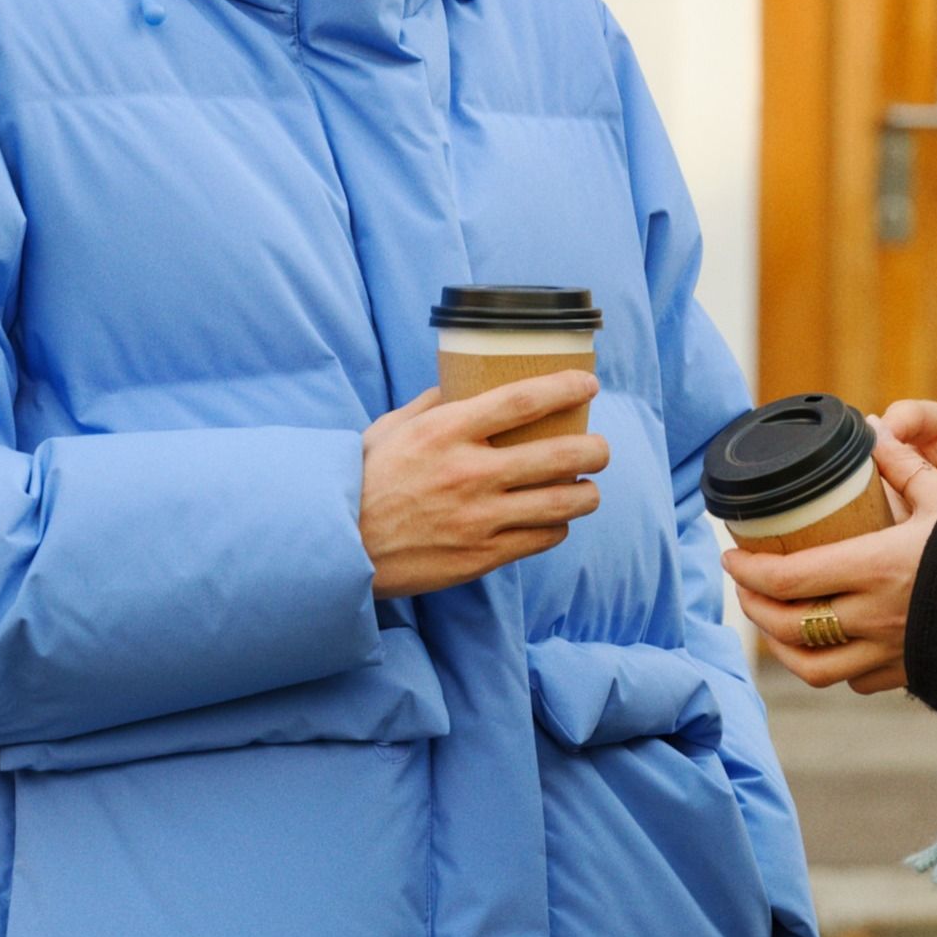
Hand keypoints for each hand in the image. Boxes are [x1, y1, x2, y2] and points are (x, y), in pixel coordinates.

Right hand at [359, 371, 608, 598]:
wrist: (335, 547)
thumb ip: (432, 404)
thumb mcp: (391, 429)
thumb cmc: (362, 480)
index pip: (523, 400)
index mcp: (447, 431)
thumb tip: (462, 380)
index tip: (590, 384)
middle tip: (600, 448)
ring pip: (563, 503)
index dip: (566, 388)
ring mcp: (478, 518)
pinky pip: (542, 538)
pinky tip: (554, 520)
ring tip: (588, 488)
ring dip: (587, 494)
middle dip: (595, 449)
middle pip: (561, 454)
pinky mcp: (481, 556)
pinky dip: (557, 527)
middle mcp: (469, 472)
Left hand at [723, 427, 936, 694]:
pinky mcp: (908, 673)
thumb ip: (906, 465)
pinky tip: (827, 643)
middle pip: (788, 626)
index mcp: (876, 567)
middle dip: (755, 606)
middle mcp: (875, 617)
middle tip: (744, 584)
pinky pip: (853, 680)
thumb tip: (875, 431)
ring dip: (782, 646)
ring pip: (812, 667)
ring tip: (771, 622)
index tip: (731, 556)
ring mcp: (890, 652)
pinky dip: (830, 665)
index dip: (749, 571)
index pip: (788, 578)